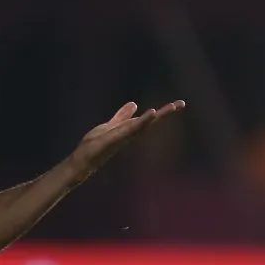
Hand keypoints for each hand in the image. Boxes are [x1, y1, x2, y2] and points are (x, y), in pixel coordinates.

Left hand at [69, 100, 185, 179]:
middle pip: (150, 122)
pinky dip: (139, 123)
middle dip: (165, 113)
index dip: (163, 111)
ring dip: (153, 117)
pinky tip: (148, 114)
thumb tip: (134, 104)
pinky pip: (127, 130)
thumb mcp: (110, 125)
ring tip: (166, 108)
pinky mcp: (112, 140)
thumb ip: (122, 116)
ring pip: (141, 126)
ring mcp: (122, 138)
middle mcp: (129, 134)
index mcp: (130, 130)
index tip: (180, 103)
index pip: (149, 119)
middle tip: (182, 104)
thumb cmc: (95, 145)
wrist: (82, 161)